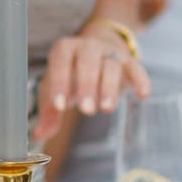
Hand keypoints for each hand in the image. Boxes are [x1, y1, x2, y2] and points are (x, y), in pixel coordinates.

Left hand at [31, 25, 148, 138]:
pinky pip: (136, 68)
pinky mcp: (129, 61)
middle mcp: (87, 46)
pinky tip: (142, 95)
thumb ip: (49, 112)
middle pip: (88, 62)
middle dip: (87, 86)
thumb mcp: (55, 88)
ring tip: (105, 109)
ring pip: (111, 65)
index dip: (60, 82)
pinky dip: (140, 80)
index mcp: (64, 49)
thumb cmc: (70, 74)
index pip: (61, 62)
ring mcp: (110, 52)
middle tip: (87, 111)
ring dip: (109, 88)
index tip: (60, 106)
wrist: (97, 50)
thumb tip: (38, 135)